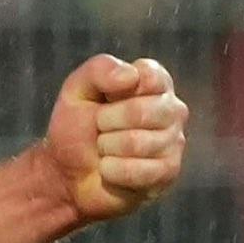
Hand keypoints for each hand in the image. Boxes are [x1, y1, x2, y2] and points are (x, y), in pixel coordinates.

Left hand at [43, 54, 187, 223]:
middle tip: (99, 127)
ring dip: (107, 147)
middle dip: (106, 122)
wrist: (69, 170)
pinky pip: (139, 172)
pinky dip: (113, 171)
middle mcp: (172, 108)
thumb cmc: (78, 125)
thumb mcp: (78, 88)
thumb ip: (100, 69)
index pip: (148, 76)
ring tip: (104, 148)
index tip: (103, 99)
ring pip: (137, 143)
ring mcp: (174, 141)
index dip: (115, 90)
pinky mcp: (168, 172)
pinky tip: (109, 168)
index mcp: (154, 81)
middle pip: (141, 112)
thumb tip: (131, 76)